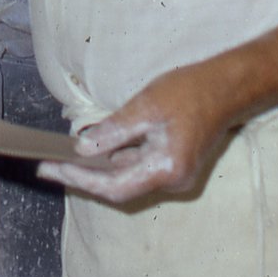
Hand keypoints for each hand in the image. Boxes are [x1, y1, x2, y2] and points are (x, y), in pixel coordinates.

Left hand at [36, 64, 236, 204]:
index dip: (80, 180)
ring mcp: (176, 177)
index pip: (114, 186)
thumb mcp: (146, 106)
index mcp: (166, 169)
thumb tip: (83, 149)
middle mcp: (173, 181)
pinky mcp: (176, 167)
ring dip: (97, 170)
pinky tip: (95, 150)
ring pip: (128, 179)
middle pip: (119, 188)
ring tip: (63, 159)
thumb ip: (114, 131)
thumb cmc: (190, 91)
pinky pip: (139, 170)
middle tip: (48, 166)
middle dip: (83, 177)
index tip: (51, 169)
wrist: (228, 88)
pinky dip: (115, 162)